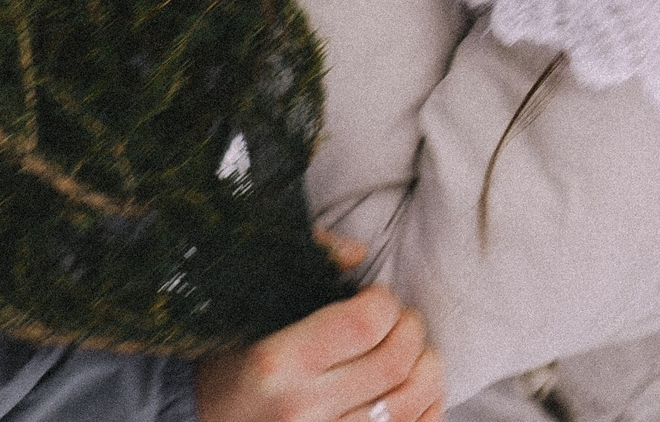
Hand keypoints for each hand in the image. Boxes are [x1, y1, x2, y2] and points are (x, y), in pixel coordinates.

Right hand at [193, 237, 443, 421]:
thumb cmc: (231, 362)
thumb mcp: (253, 306)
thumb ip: (306, 265)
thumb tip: (360, 253)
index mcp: (278, 361)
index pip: (364, 324)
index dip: (385, 302)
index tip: (376, 298)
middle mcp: (303, 409)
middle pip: (395, 362)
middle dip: (411, 329)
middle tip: (401, 321)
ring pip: (409, 403)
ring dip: (426, 369)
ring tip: (413, 354)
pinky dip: (428, 410)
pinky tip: (417, 391)